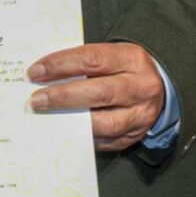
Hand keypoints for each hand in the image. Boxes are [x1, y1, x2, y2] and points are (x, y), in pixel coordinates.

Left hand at [27, 43, 164, 152]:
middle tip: (36, 100)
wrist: (160, 89)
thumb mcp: (111, 56)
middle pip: (99, 92)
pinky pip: (105, 141)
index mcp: (132, 59)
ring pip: (104, 122)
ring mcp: (141, 115)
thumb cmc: (123, 69)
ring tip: (46, 116)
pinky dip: (82, 136)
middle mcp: (140, 87)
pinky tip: (63, 131)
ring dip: (71, 120)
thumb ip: (83, 63)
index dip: (61, 65)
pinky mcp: (135, 136)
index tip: (36, 72)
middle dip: (63, 97)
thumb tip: (43, 75)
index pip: (92, 59)